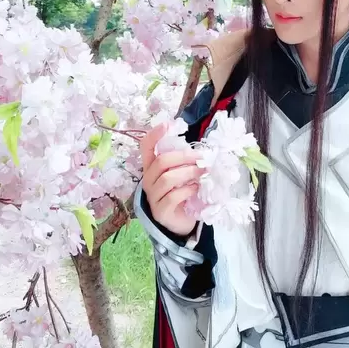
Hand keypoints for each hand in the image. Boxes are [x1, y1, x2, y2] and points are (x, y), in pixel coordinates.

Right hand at [140, 123, 201, 237]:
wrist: (181, 223)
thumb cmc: (182, 193)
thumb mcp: (182, 175)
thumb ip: (185, 162)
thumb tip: (202, 150)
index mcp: (152, 167)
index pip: (146, 147)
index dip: (154, 134)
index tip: (168, 125)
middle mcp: (149, 180)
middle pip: (161, 161)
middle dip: (184, 157)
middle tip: (201, 158)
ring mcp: (153, 196)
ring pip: (167, 178)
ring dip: (188, 173)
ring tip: (202, 173)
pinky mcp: (161, 211)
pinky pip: (172, 197)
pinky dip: (187, 190)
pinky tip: (195, 189)